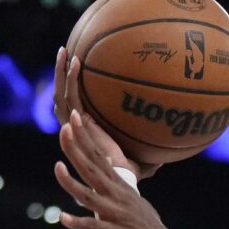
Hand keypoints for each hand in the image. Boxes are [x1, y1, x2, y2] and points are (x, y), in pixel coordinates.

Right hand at [52, 45, 156, 179]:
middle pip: (62, 95)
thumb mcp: (141, 156)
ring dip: (60, 71)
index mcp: (86, 127)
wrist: (122, 179)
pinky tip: (76, 63)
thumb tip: (169, 150)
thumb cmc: (132, 169)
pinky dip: (71, 80)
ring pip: (61, 94)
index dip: (70, 87)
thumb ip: (150, 152)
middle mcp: (77, 125)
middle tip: (65, 49)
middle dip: (60, 72)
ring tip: (65, 50)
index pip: (73, 104)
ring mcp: (76, 125)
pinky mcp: (79, 125)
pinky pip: (71, 98)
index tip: (75, 64)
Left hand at [55, 89, 180, 228]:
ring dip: (70, 182)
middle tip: (64, 128)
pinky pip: (93, 227)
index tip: (73, 119)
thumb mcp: (133, 200)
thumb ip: (118, 185)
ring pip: (88, 195)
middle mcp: (117, 196)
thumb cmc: (147, 228)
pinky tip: (62, 218)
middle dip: (76, 148)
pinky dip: (77, 223)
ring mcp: (115, 214)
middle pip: (92, 168)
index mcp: (120, 186)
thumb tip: (107, 168)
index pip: (99, 157)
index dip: (85, 138)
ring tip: (56, 167)